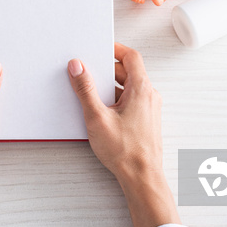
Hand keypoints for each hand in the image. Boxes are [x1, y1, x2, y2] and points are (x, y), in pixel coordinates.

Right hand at [67, 43, 179, 226]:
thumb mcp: (97, 117)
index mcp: (141, 89)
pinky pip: (130, 100)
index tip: (99, 47)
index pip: (131, 56)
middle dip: (107, 69)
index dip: (114, 49)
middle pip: (128, 71)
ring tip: (90, 92)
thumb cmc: (125, 151)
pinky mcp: (145, 120)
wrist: (142, 178)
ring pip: (128, 87)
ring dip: (110, 86)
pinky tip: (100, 109)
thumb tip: (77, 67)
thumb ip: (85, 89)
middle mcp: (149, 96)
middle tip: (88, 70)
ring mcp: (149, 109)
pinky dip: (115, 98)